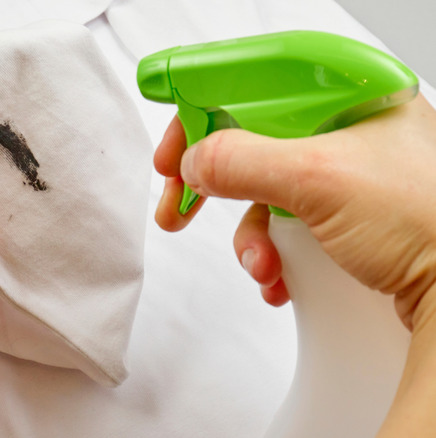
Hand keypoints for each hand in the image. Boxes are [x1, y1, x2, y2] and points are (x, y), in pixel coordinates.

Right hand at [155, 94, 435, 329]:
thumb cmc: (431, 225)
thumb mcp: (319, 180)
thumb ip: (242, 162)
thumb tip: (196, 162)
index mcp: (352, 97)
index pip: (259, 82)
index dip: (207, 106)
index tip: (177, 141)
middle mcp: (347, 132)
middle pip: (253, 139)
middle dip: (214, 179)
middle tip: (179, 201)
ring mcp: (345, 177)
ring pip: (264, 190)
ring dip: (248, 234)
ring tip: (260, 263)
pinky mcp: (344, 217)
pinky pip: (283, 223)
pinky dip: (270, 253)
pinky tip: (279, 276)